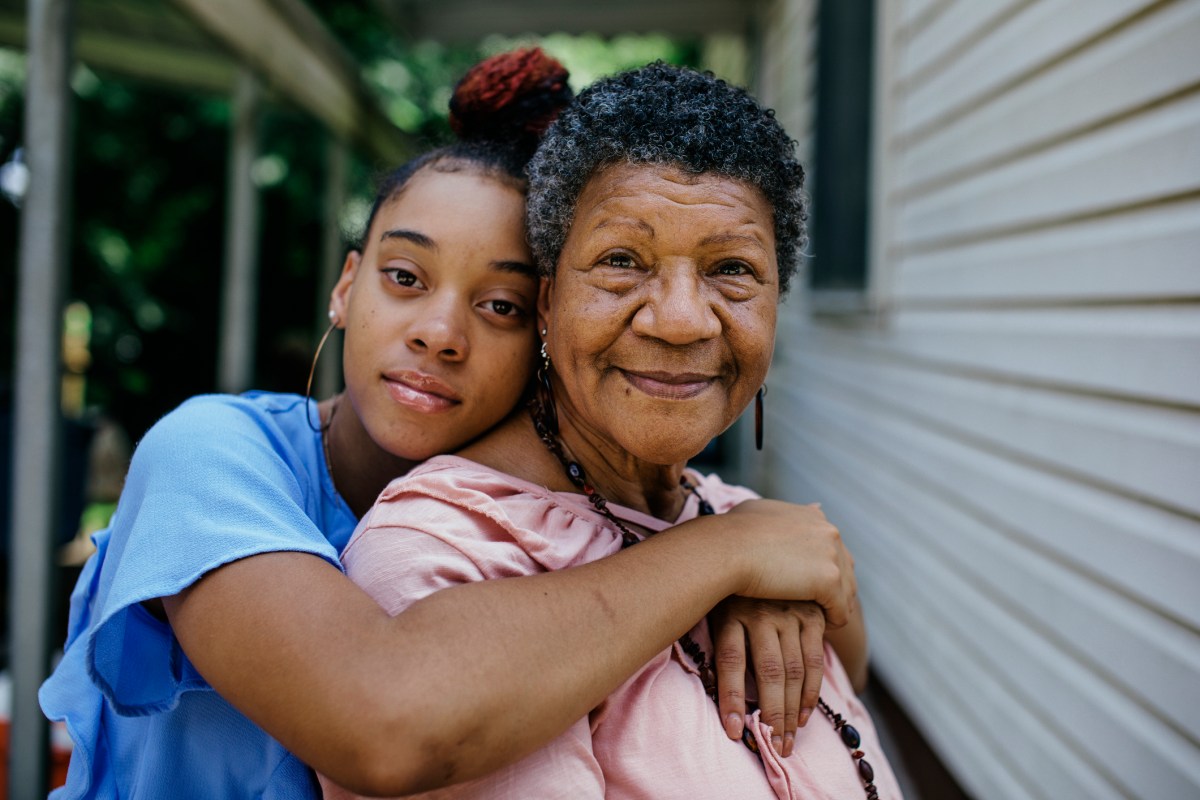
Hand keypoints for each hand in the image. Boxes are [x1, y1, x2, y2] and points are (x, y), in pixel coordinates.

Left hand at [710, 597, 825, 756]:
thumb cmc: (726, 594)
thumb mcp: (711, 610)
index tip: (735, 731)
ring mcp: (789, 613)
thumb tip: (716, 690)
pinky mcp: (811, 615)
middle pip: (768, 671)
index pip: (731, 660)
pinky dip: (811, 692)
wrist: (753, 552)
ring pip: (794, 670)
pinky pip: (814, 659)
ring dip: (792, 711)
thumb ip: (717, 644)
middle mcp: (761, 613)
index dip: (732, 697)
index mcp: (731, 613)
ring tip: (787, 742)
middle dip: (772, 715)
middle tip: (773, 748)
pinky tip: (805, 717)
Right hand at [724, 499, 856, 627]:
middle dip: (834, 589)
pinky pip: (841, 610)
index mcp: (813, 517)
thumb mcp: (756, 513)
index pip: (831, 547)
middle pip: (845, 568)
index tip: (806, 584)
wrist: (726, 549)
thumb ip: (779, 515)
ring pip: (846, 591)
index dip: (820, 568)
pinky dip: (832, 622)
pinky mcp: (828, 579)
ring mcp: (831, 554)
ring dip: (834, 607)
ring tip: (819, 622)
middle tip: (817, 608)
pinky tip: (819, 630)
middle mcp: (828, 531)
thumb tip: (805, 509)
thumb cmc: (731, 534)